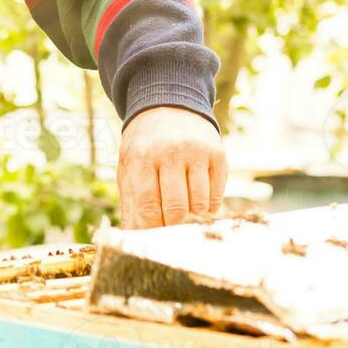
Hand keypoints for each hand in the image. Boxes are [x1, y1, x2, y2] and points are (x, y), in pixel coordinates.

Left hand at [117, 105, 226, 228]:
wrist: (168, 106)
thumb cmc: (144, 146)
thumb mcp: (129, 166)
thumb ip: (130, 202)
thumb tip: (132, 238)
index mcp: (142, 157)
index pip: (148, 206)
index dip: (151, 230)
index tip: (153, 241)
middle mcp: (171, 153)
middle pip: (176, 208)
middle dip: (172, 226)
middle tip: (170, 229)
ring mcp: (197, 153)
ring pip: (199, 205)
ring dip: (191, 217)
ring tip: (183, 213)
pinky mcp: (217, 155)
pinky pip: (216, 196)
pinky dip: (207, 207)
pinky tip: (197, 201)